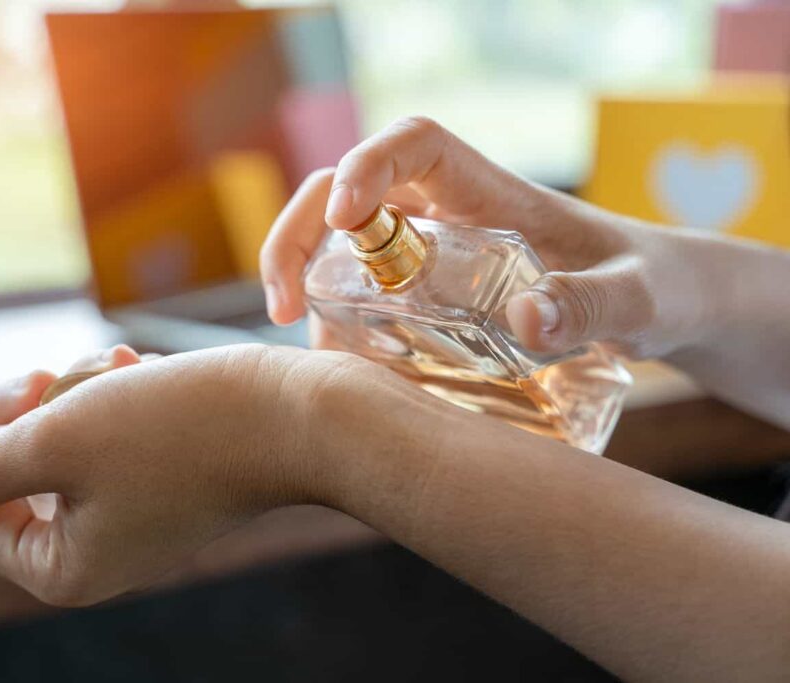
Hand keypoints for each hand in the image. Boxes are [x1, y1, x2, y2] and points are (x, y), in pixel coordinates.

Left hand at [0, 343, 380, 606]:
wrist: (294, 414)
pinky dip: (111, 393)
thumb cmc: (177, 429)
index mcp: (63, 569)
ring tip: (118, 365)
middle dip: (30, 411)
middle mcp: (95, 551)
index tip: (29, 403)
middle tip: (58, 374)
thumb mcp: (55, 442)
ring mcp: (129, 513)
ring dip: (74, 390)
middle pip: (6, 472)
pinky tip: (140, 367)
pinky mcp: (160, 476)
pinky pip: (103, 430)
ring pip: (55, 438)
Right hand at [260, 116, 717, 358]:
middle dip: (299, 235)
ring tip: (309, 353)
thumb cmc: (654, 285)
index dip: (367, 166)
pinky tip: (342, 373)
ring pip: (340, 246)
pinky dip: (335, 324)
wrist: (658, 302)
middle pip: (345, 193)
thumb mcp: (639, 299)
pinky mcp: (427, 295)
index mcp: (490, 194)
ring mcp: (431, 255)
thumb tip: (524, 317)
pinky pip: (361, 295)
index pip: (414, 146)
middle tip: (285, 306)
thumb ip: (595, 304)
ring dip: (305, 283)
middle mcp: (448, 216)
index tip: (346, 219)